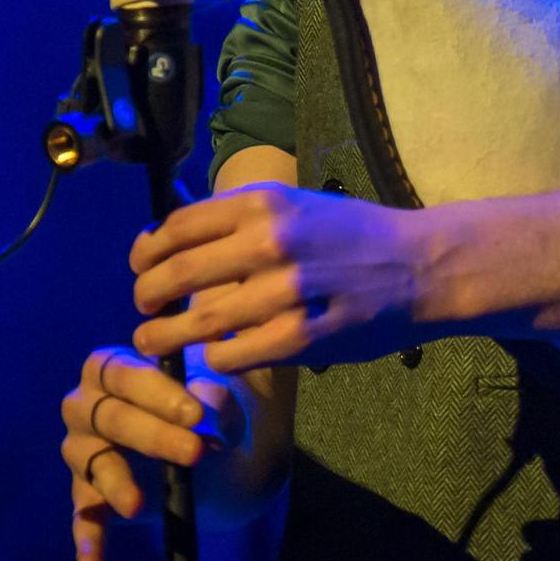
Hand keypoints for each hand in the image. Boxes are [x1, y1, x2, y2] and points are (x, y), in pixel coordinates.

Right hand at [59, 345, 243, 560]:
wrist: (219, 450)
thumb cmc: (209, 406)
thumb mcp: (221, 397)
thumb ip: (216, 395)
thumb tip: (207, 402)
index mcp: (111, 369)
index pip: (121, 373)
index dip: (156, 392)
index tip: (195, 413)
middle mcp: (86, 406)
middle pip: (107, 417)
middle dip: (152, 436)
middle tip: (195, 452)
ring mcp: (84, 451)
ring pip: (91, 463)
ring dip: (116, 483)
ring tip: (136, 504)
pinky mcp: (89, 494)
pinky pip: (84, 516)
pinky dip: (89, 540)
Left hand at [130, 183, 424, 374]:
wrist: (420, 266)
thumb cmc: (353, 235)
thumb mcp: (297, 205)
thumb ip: (241, 218)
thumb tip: (173, 234)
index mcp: (265, 203)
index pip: (177, 226)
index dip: (146, 251)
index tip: (139, 266)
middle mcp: (270, 241)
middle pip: (178, 273)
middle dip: (146, 294)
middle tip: (142, 306)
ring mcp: (286, 292)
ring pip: (200, 321)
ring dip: (166, 334)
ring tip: (152, 340)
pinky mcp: (302, 337)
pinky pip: (234, 354)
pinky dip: (215, 357)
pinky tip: (214, 355)